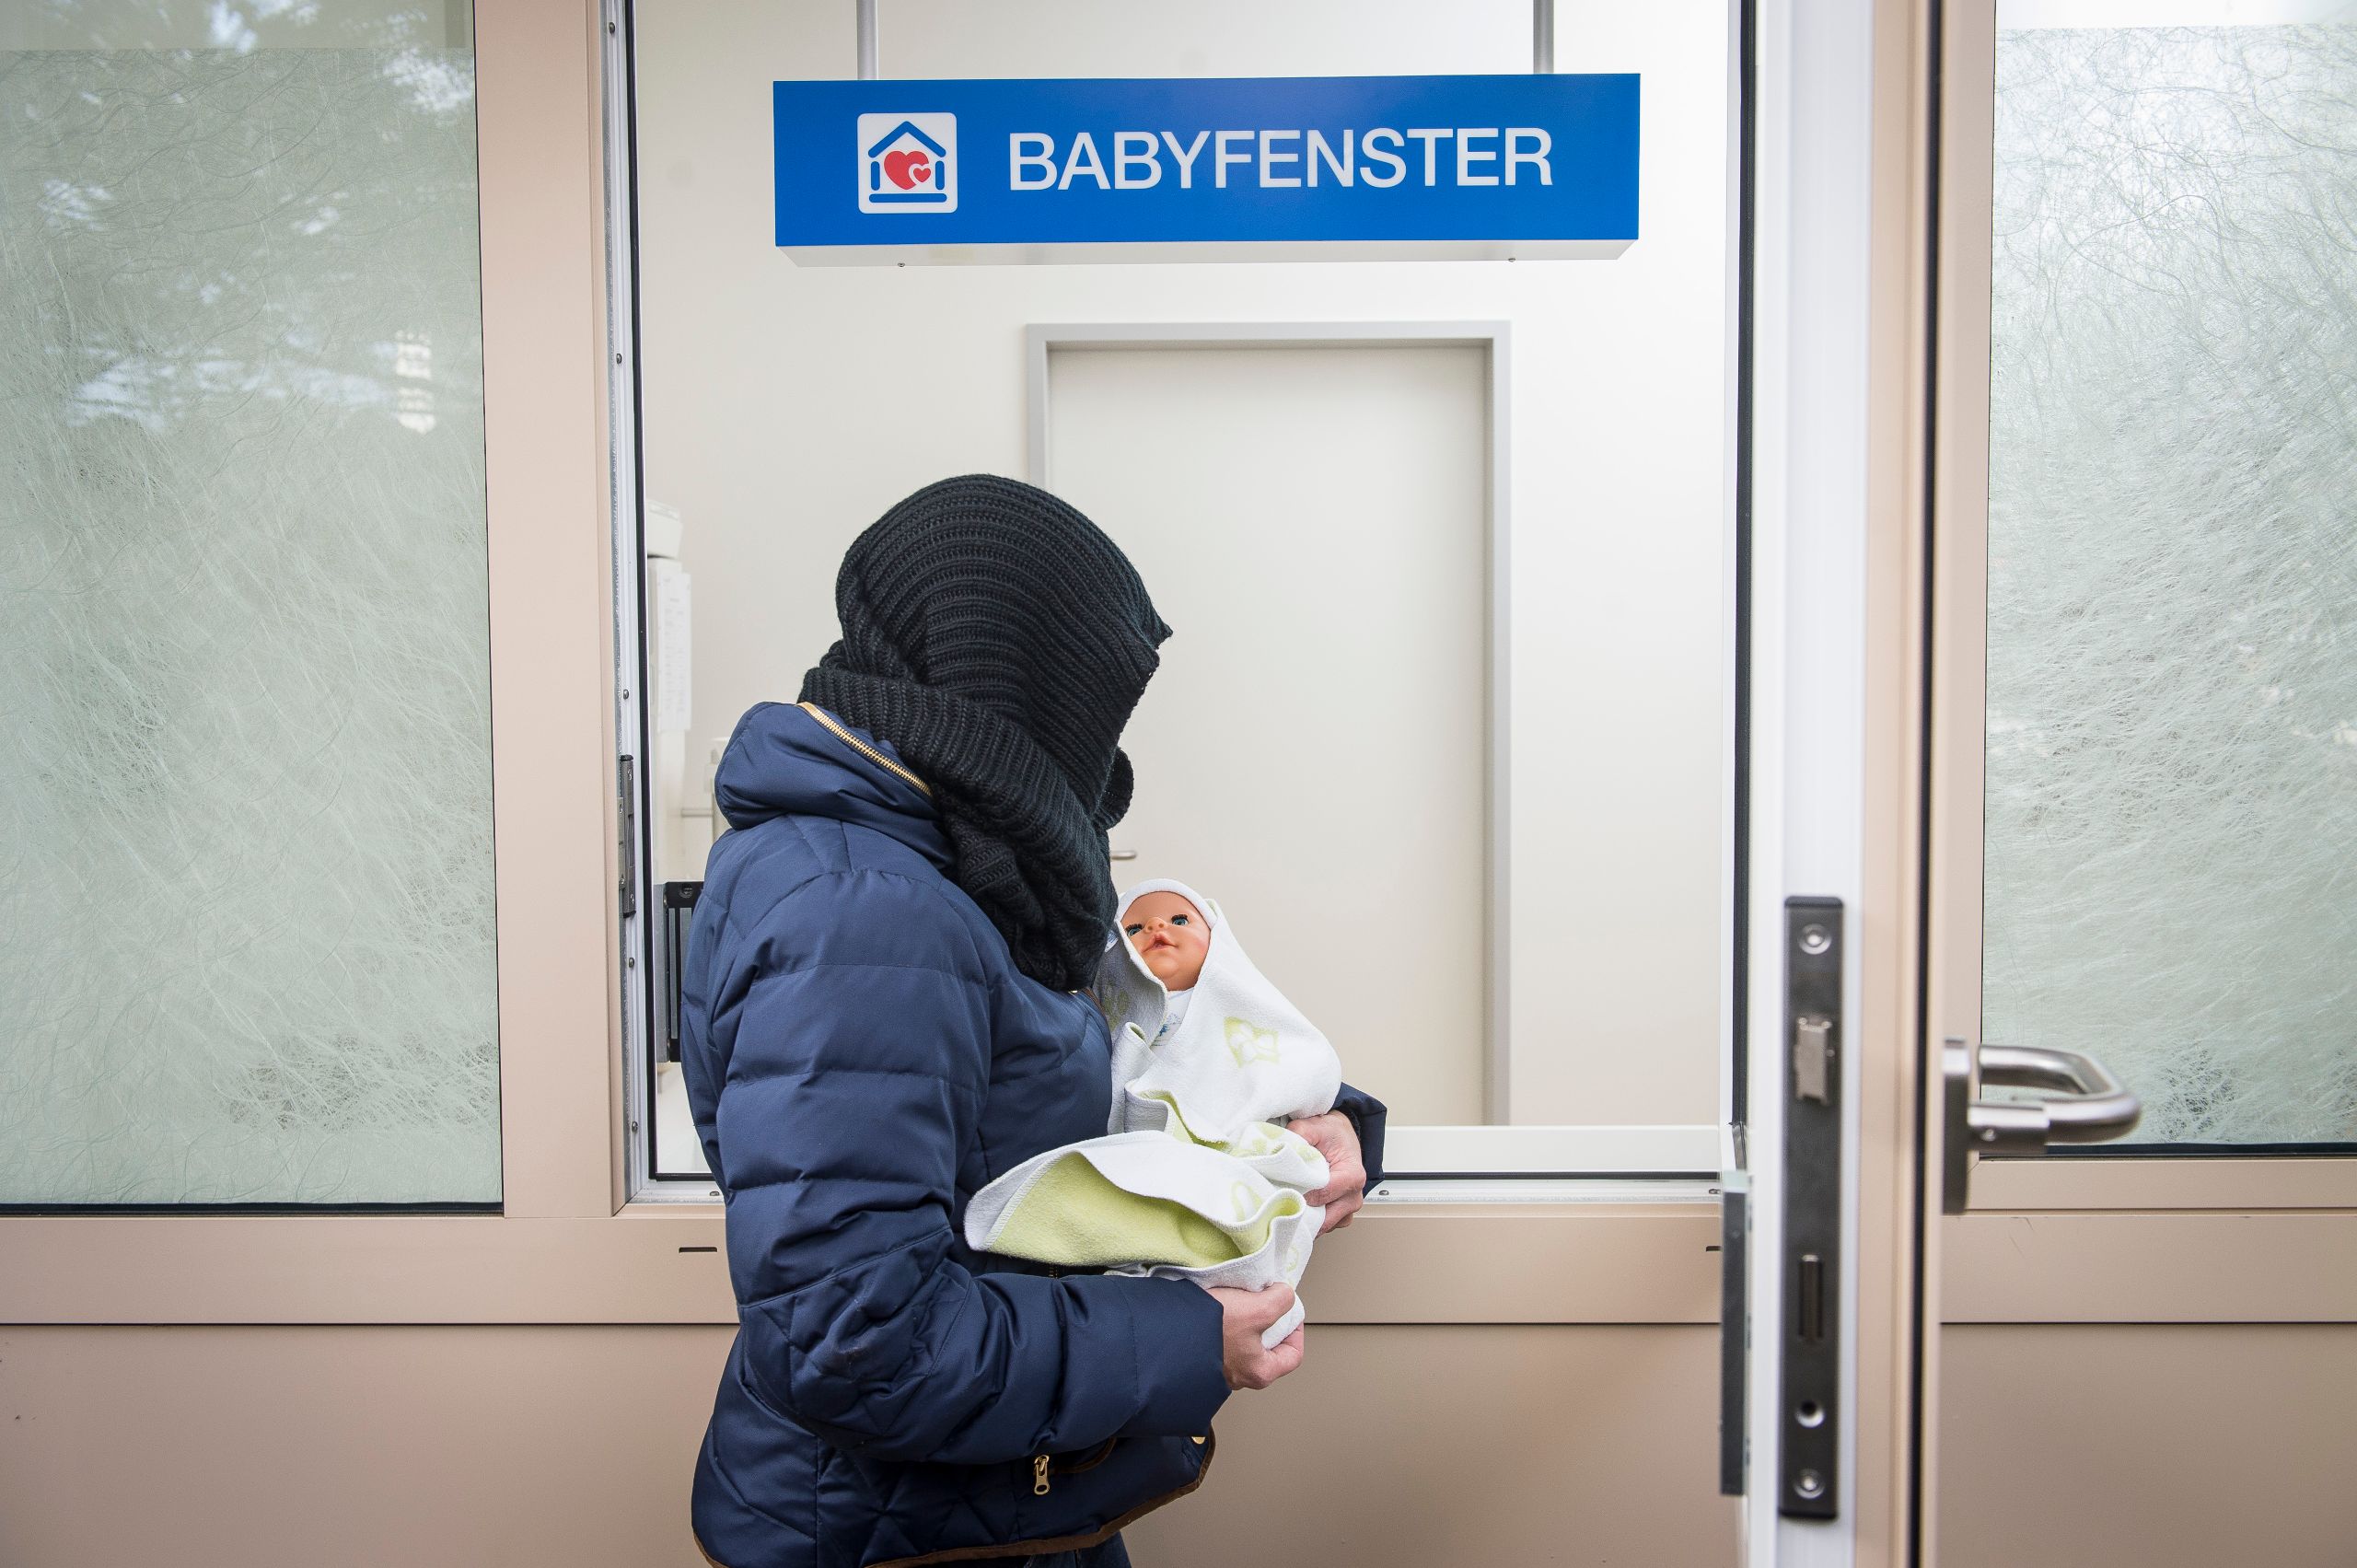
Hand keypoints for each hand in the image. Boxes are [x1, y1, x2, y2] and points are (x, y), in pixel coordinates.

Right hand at [1208, 1284, 1305, 1389]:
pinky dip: (1227, 1320)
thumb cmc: (1212, 1331)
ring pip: (1245, 1340)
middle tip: (1263, 1300)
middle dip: (1269, 1321)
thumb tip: (1285, 1297)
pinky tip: (1219, 1306)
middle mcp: (1241, 1376)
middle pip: (1269, 1346)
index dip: (1296, 1330)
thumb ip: (1280, 1301)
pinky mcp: (1204, 1354)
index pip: (1293, 1355)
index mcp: (1260, 1372)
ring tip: (1239, 1301)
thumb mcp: (1258, 1310)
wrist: (1164, 1334)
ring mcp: (1221, 1366)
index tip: (1290, 1309)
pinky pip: (1224, 1337)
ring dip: (1246, 1318)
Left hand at [1286, 1110, 1366, 1232]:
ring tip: (1287, 1205)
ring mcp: (1348, 1209)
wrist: (1341, 1138)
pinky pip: (1323, 1226)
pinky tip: (1297, 1208)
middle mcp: (1354, 1196)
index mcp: (1353, 1176)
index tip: (1281, 1189)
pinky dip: (1310, 1221)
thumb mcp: (1315, 1126)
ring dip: (1305, 1219)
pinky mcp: (1340, 1216)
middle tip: (1278, 1203)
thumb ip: (1299, 1133)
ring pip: (1323, 1226)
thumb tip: (1280, 1147)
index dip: (1301, 1193)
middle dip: (1301, 1212)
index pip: (1323, 1194)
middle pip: (1325, 1218)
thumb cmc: (1331, 1134)